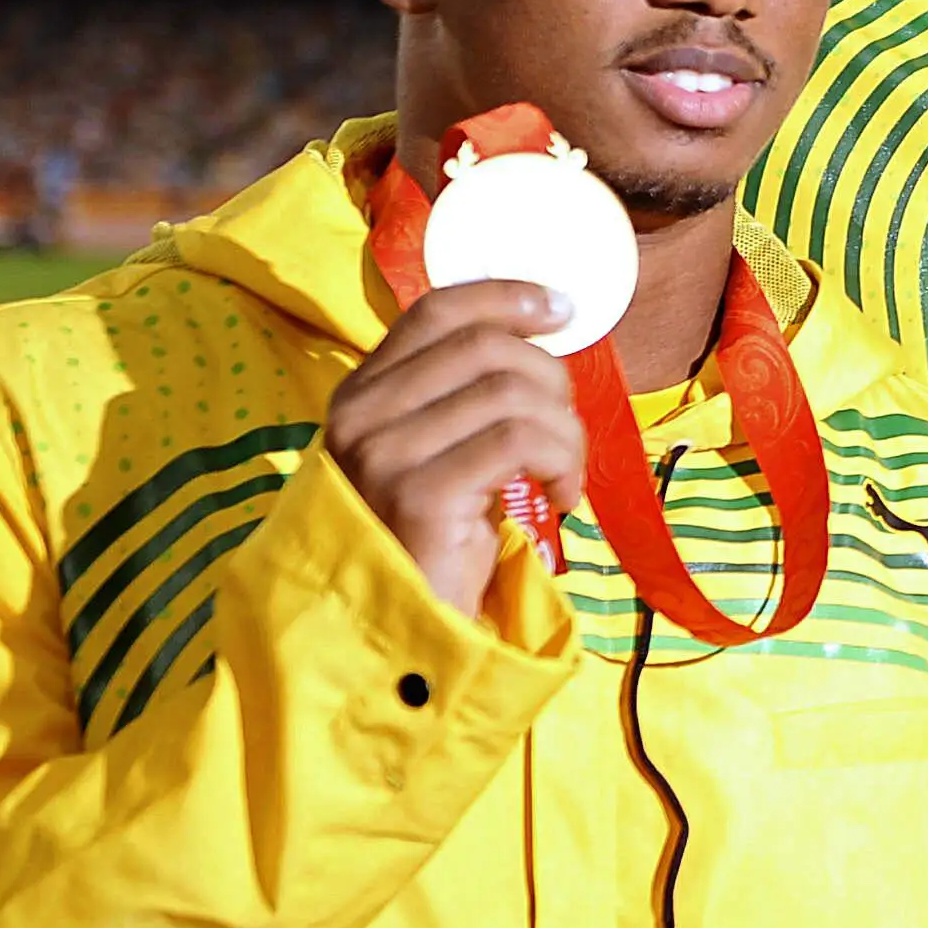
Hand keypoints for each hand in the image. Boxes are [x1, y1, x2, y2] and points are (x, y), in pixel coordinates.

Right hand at [321, 284, 585, 615]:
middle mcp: (361, 414)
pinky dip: (563, 462)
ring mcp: (384, 453)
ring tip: (565, 475)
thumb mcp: (442, 451)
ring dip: (566, 432)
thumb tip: (543, 328)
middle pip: (487, 347)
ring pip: (513, 392)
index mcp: (362, 392)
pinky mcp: (419, 493)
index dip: (506, 297)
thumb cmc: (437, 540)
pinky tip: (562, 498)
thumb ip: (466, 395)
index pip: (436, 311)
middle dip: (552, 381)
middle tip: (566, 434)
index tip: (562, 309)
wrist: (405, 630)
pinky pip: (522, 440)